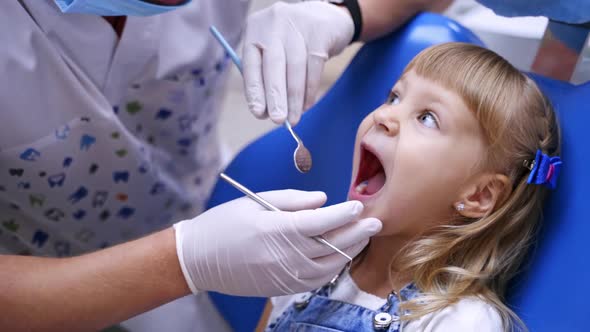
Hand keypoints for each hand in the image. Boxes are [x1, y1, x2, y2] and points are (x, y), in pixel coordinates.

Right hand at [173, 190, 380, 295]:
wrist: (199, 259)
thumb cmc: (224, 224)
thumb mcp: (255, 203)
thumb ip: (292, 200)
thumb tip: (323, 200)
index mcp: (277, 231)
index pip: (321, 223)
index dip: (343, 215)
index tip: (358, 207)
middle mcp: (285, 256)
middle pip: (331, 245)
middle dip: (357, 233)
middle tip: (375, 222)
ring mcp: (285, 275)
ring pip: (329, 266)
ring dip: (349, 250)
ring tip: (362, 237)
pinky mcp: (283, 287)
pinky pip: (317, 279)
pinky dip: (332, 266)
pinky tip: (340, 255)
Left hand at [242, 1, 353, 124]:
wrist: (327, 17)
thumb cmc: (293, 42)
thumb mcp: (274, 50)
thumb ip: (266, 75)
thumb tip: (265, 112)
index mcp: (255, 29)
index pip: (250, 63)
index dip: (254, 89)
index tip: (258, 112)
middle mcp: (274, 23)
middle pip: (274, 65)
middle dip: (276, 96)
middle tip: (278, 120)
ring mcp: (298, 25)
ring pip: (295, 69)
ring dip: (295, 99)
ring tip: (294, 118)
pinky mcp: (320, 33)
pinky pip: (314, 67)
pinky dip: (310, 90)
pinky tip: (307, 104)